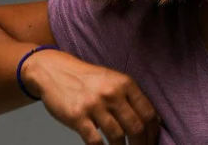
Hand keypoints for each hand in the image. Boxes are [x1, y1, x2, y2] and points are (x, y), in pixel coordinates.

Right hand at [22, 50, 160, 144]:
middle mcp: (112, 93)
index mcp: (125, 84)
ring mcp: (94, 105)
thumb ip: (130, 98)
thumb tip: (151, 122)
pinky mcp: (77, 116)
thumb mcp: (113, 80)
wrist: (55, 71)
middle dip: (141, 144)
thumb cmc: (87, 79)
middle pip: (136, 127)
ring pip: (117, 136)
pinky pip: (95, 141)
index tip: (153, 141)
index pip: (148, 112)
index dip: (153, 132)